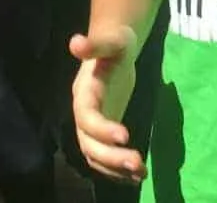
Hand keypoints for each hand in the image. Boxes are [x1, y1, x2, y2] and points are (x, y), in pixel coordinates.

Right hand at [70, 27, 145, 183]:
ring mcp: (92, 126)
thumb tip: (75, 42)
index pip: (87, 117)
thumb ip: (97, 44)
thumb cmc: (115, 43)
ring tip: (141, 172)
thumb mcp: (112, 41)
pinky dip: (119, 170)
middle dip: (111, 157)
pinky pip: (105, 157)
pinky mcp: (103, 132)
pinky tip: (139, 175)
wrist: (115, 50)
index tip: (125, 136)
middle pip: (89, 143)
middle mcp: (84, 114)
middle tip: (137, 162)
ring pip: (96, 156)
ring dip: (115, 168)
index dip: (102, 129)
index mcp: (84, 93)